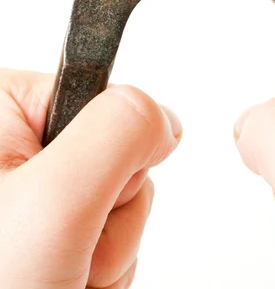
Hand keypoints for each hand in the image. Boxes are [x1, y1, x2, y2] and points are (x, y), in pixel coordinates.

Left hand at [0, 68, 181, 288]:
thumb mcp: (55, 201)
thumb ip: (120, 132)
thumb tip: (163, 118)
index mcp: (2, 113)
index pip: (103, 100)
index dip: (114, 155)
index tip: (87, 197)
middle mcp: (13, 150)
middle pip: (114, 157)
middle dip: (107, 216)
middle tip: (65, 252)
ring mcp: (28, 194)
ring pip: (116, 203)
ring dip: (104, 251)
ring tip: (59, 276)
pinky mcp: (44, 230)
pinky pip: (107, 235)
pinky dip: (98, 268)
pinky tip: (63, 282)